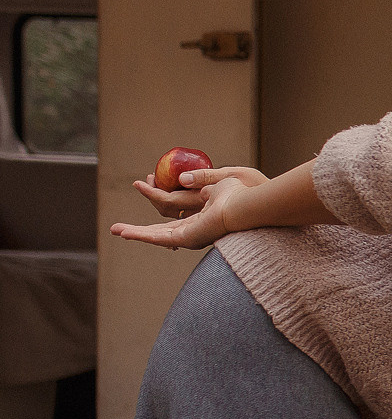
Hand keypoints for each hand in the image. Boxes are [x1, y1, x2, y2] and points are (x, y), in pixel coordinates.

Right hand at [114, 165, 267, 250]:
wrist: (247, 204)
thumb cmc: (242, 193)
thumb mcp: (218, 181)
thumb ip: (201, 181)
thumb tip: (182, 180)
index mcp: (201, 216)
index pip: (173, 214)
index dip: (155, 200)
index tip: (141, 184)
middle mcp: (195, 229)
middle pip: (161, 231)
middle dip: (139, 230)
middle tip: (118, 229)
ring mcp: (190, 236)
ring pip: (156, 236)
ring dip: (135, 233)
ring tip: (116, 231)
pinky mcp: (187, 238)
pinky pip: (160, 238)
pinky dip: (141, 236)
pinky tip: (127, 234)